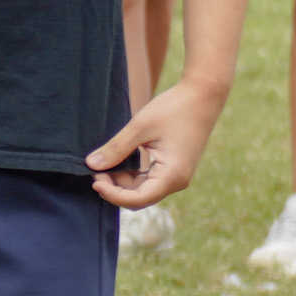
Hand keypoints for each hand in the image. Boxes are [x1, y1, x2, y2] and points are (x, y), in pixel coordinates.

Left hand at [86, 75, 224, 210]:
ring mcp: (177, 176)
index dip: (112, 194)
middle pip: (140, 198)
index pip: (137, 199)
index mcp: (172, 175)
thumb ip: (116, 148)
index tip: (94, 181)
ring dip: (122, 182)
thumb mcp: (140, 127)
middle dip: (115, 188)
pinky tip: (119, 162)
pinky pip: (150, 180)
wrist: (202, 95)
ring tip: (105, 164)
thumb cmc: (174, 108)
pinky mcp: (175, 169)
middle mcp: (177, 181)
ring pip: (143, 190)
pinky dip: (133, 175)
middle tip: (96, 170)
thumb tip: (92, 165)